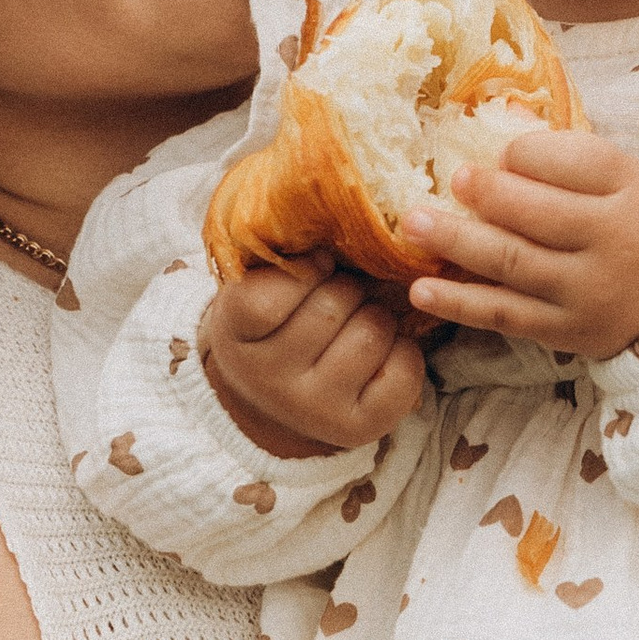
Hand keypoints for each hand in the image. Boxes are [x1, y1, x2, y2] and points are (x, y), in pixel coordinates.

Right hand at [198, 254, 427, 457]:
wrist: (274, 399)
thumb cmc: (274, 324)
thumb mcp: (256, 285)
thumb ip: (282, 254)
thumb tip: (342, 212)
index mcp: (234, 336)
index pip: (267, 296)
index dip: (305, 269)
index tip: (316, 265)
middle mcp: (269, 380)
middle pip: (333, 305)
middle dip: (347, 288)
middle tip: (340, 296)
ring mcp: (313, 409)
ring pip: (372, 331)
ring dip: (377, 315)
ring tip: (359, 323)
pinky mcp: (359, 428)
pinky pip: (404, 367)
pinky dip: (403, 350)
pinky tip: (381, 353)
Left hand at [400, 130, 638, 358]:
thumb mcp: (632, 180)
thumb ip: (573, 157)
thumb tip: (503, 130)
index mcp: (632, 194)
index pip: (577, 164)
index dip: (529, 154)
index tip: (499, 152)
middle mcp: (611, 246)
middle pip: (538, 215)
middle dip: (486, 195)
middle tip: (449, 180)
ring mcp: (586, 295)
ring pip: (513, 264)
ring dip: (456, 243)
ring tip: (413, 225)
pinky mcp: (567, 333)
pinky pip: (506, 315)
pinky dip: (461, 302)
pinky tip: (422, 289)